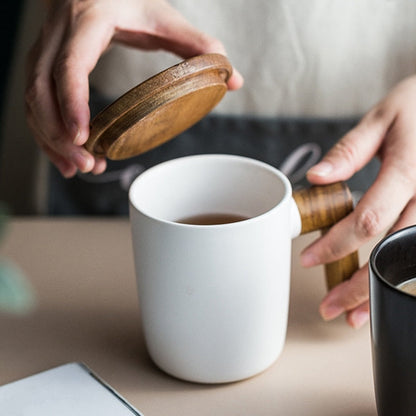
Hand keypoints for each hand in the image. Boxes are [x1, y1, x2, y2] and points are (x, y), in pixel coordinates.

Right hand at [25, 0, 242, 177]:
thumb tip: (234, 80)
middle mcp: (59, 34)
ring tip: (77, 168)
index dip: (72, 101)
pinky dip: (46, 132)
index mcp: (90, 20)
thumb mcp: (165, 19)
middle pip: (41, 89)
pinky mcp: (43, 64)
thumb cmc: (131, 1)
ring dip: (50, 139)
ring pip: (32, 99)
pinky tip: (65, 156)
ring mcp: (46, 48)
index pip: (71, 64)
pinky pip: (33, 102)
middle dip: (58, 133)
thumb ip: (199, 47)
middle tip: (86, 164)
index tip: (84, 136)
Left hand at [303, 75, 415, 327]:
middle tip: (329, 307)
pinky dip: (406, 278)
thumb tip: (316, 179)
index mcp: (411, 169)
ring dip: (383, 292)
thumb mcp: (383, 118)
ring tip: (355, 316)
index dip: (337, 244)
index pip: (369, 218)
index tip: (309, 259)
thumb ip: (350, 150)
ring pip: (413, 260)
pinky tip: (389, 292)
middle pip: (393, 251)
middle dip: (359, 285)